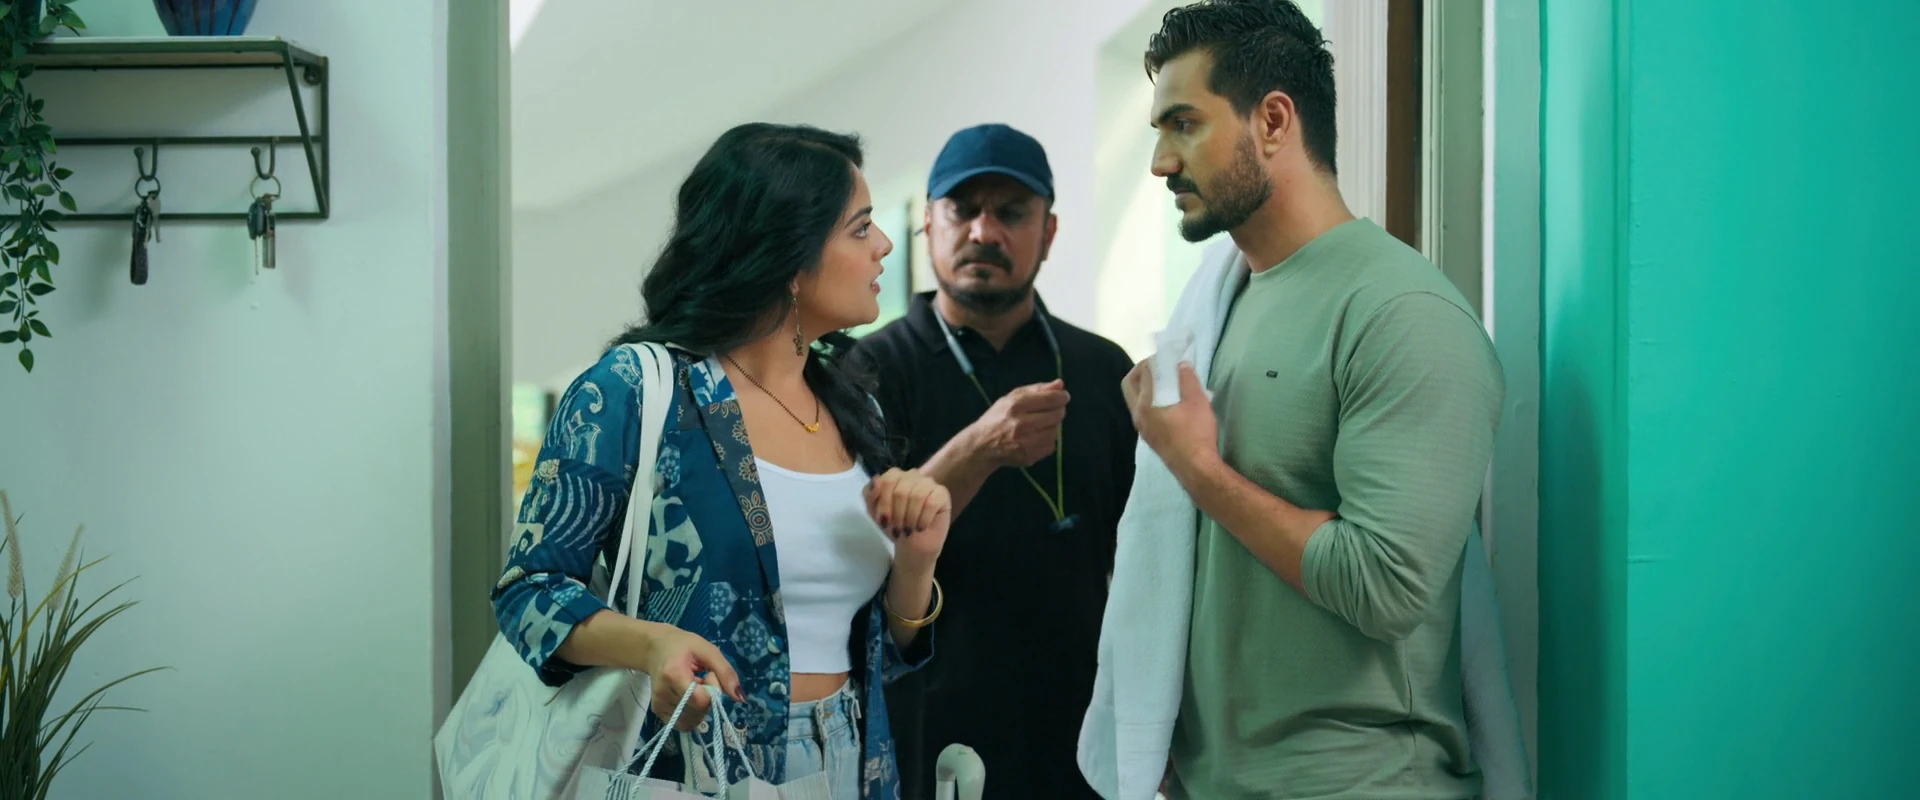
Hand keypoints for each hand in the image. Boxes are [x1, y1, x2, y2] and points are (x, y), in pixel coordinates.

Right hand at [638, 622, 742, 731]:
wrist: (655, 648)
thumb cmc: (683, 646)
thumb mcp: (708, 651)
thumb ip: (726, 673)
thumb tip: (741, 698)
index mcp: (673, 675)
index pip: (701, 700)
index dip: (713, 690)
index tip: (709, 674)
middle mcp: (663, 694)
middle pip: (698, 712)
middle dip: (708, 699)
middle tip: (701, 679)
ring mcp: (659, 706)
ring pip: (693, 720)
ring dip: (701, 708)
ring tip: (693, 687)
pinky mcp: (658, 713)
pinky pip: (684, 724)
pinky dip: (693, 714)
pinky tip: (688, 698)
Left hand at [864, 468, 950, 568]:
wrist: (912, 544)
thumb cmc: (894, 525)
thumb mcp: (874, 512)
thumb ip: (869, 495)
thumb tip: (875, 480)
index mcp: (895, 475)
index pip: (887, 481)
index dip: (884, 504)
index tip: (883, 522)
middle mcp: (912, 475)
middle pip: (901, 490)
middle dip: (897, 515)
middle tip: (897, 529)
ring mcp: (929, 483)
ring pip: (917, 496)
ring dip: (910, 518)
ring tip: (908, 529)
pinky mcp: (942, 493)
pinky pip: (931, 503)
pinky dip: (923, 519)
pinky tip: (921, 527)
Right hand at [967, 380, 1069, 467]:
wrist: (982, 445)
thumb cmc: (998, 417)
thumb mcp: (1012, 397)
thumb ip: (1037, 389)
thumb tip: (1060, 384)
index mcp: (1016, 405)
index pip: (1051, 399)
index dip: (1062, 397)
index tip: (1063, 396)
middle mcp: (1021, 424)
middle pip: (1057, 415)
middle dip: (1058, 411)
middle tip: (1050, 410)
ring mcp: (1026, 443)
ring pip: (1055, 431)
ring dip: (1052, 426)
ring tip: (1038, 425)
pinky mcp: (1029, 456)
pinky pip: (1051, 446)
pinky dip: (1047, 440)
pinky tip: (1035, 437)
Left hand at [1121, 358, 1218, 473]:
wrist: (1196, 468)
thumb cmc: (1196, 433)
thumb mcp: (1197, 401)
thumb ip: (1188, 380)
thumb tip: (1181, 365)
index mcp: (1146, 404)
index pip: (1144, 373)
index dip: (1154, 360)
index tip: (1166, 355)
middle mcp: (1138, 415)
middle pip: (1130, 384)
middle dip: (1141, 370)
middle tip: (1158, 365)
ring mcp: (1141, 428)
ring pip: (1134, 399)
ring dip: (1145, 386)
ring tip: (1165, 382)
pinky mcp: (1149, 437)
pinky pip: (1142, 411)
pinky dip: (1149, 400)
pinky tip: (1168, 402)